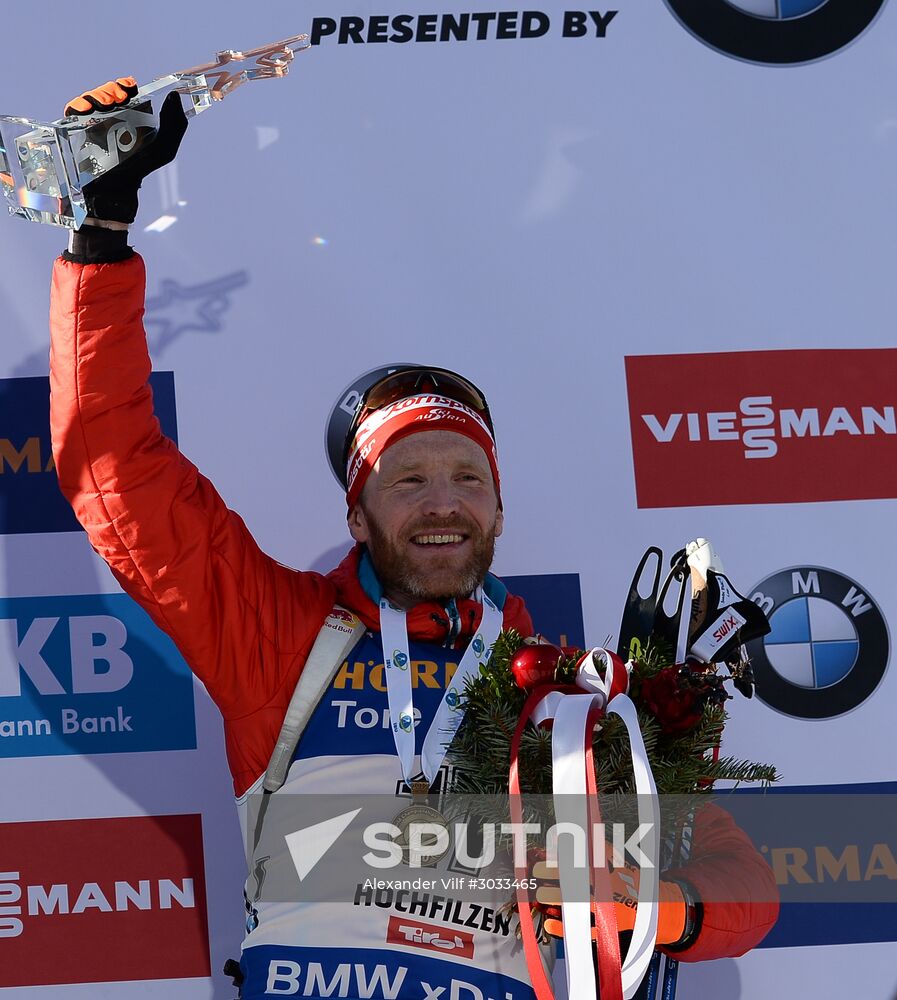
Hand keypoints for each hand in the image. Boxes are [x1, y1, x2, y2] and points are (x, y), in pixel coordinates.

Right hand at [63, 79, 187, 223]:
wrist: (118, 189)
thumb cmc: (140, 169)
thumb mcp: (165, 149)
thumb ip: (175, 124)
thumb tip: (174, 96)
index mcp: (130, 115)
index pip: (125, 90)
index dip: (126, 85)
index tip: (130, 89)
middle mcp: (111, 115)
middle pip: (108, 91)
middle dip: (113, 90)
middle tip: (120, 98)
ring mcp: (92, 120)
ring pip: (91, 97)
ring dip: (98, 95)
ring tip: (106, 105)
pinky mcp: (76, 128)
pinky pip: (73, 109)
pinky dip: (78, 104)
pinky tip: (86, 109)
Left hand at [533, 857, 687, 945]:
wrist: (660, 909)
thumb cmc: (634, 881)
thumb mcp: (621, 861)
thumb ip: (600, 848)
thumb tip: (576, 834)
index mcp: (611, 874)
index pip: (582, 863)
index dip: (562, 859)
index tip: (546, 854)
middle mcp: (608, 893)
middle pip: (576, 884)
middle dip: (554, 878)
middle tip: (537, 872)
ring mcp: (608, 914)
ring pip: (579, 908)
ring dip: (557, 901)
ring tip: (539, 896)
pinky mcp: (608, 933)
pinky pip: (583, 933)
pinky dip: (565, 931)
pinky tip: (549, 925)